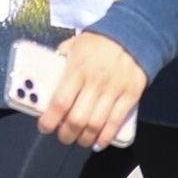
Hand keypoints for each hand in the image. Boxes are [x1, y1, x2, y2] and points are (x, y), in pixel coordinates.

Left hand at [38, 31, 146, 149]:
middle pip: (77, 119)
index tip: (44, 127)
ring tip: (79, 140)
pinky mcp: (130, 95)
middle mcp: (95, 82)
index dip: (50, 120)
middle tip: (62, 136)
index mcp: (77, 70)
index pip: (60, 102)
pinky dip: (106, 137)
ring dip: (84, 138)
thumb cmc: (99, 42)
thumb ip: (60, 60)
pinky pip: (116, 122)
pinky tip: (98, 143)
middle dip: (66, 134)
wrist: (133, 34)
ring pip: (96, 124)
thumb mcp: (74, 45)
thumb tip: (45, 75)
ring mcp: (114, 90)